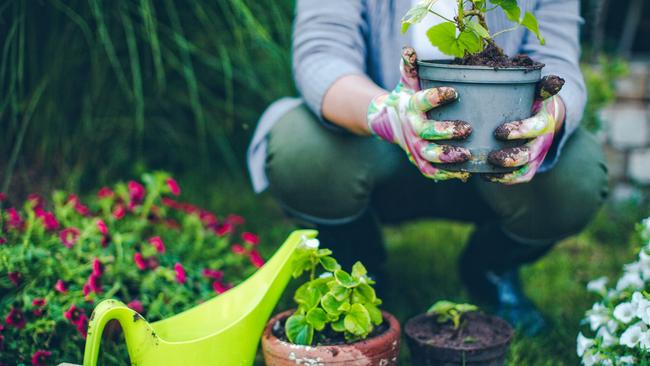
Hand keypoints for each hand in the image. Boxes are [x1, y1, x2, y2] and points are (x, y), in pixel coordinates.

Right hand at [367, 47, 472, 180]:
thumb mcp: (407, 81)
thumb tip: (409, 49)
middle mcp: (412, 128)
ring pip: (429, 155)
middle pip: (427, 132)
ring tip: (468, 154)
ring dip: (448, 156)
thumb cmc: (407, 96)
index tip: (454, 92)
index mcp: (411, 106)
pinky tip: (464, 173)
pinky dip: (445, 174)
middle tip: (467, 128)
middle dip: (446, 132)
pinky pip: (430, 171)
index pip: (422, 101)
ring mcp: (415, 147)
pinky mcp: (418, 160)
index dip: (437, 97)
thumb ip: (411, 67)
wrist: (388, 121)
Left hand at [485, 76, 565, 183]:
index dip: (520, 131)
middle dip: (512, 157)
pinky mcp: (531, 165)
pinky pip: (521, 177)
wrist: (546, 114)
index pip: (536, 127)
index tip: (499, 132)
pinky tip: (486, 176)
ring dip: (507, 172)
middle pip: (530, 153)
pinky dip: (504, 180)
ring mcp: (537, 155)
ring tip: (486, 169)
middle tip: (491, 157)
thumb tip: (555, 80)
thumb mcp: (538, 90)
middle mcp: (543, 140)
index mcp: (545, 119)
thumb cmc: (533, 99)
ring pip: (525, 169)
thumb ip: (542, 85)